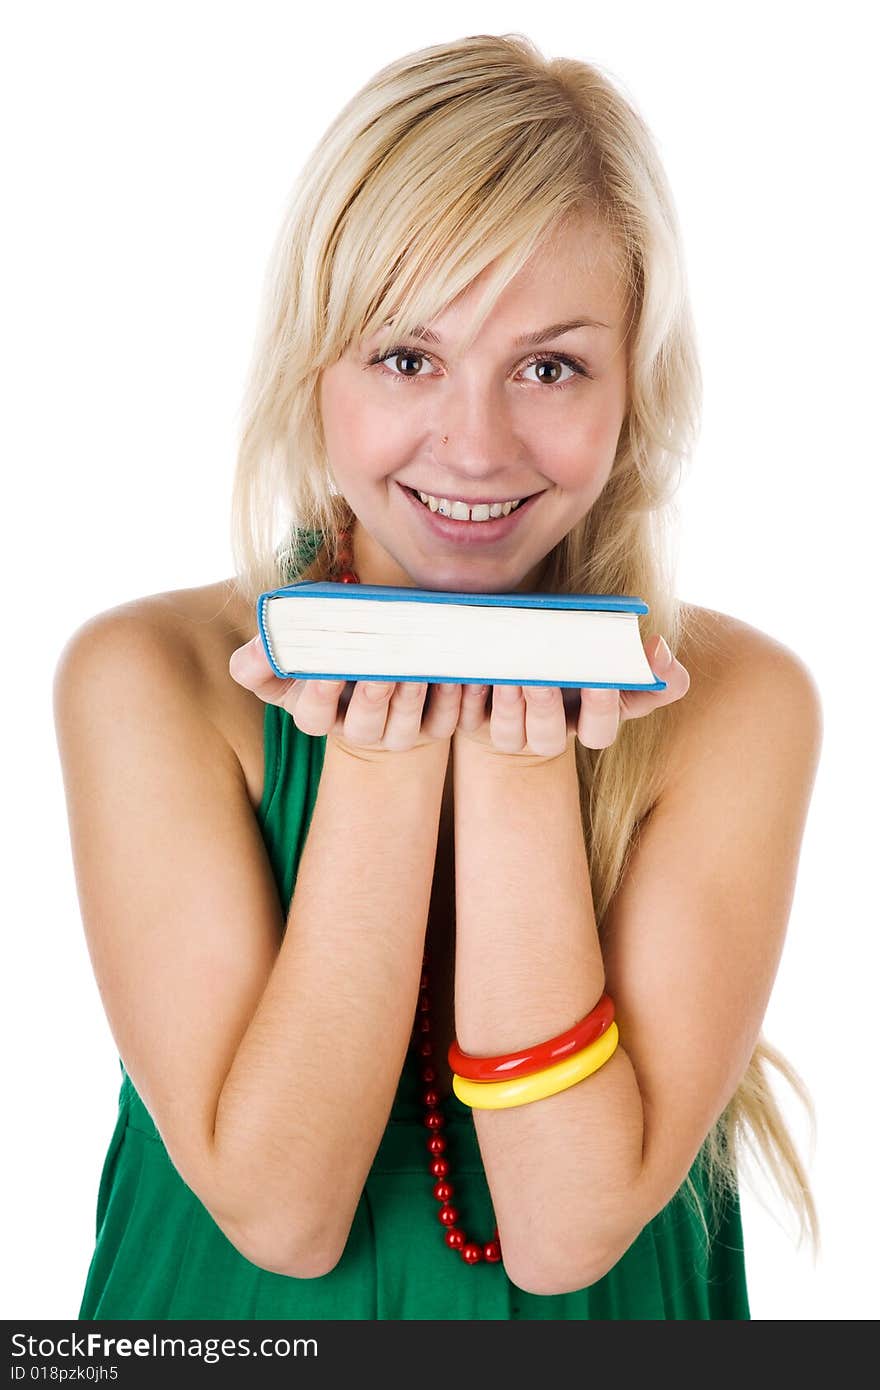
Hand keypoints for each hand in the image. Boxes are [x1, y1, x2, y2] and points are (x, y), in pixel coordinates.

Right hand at [229, 635, 487, 754]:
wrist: (380, 645)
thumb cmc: (327, 644)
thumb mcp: (289, 647)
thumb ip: (263, 652)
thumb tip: (258, 649)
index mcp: (316, 712)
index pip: (313, 715)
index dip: (320, 695)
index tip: (327, 670)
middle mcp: (357, 730)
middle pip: (364, 725)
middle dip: (372, 697)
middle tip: (380, 670)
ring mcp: (397, 733)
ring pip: (405, 727)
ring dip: (413, 698)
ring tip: (419, 669)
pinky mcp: (433, 727)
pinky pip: (445, 721)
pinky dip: (451, 699)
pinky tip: (455, 674)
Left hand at [453, 634, 689, 758]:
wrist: (521, 649)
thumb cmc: (576, 652)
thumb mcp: (617, 656)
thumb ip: (652, 665)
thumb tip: (658, 648)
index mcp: (587, 720)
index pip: (600, 730)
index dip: (602, 709)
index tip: (603, 680)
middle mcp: (548, 734)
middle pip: (548, 739)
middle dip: (546, 707)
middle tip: (542, 678)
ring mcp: (510, 732)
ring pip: (508, 735)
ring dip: (509, 706)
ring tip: (507, 675)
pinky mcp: (474, 720)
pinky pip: (468, 719)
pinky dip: (469, 698)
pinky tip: (470, 674)